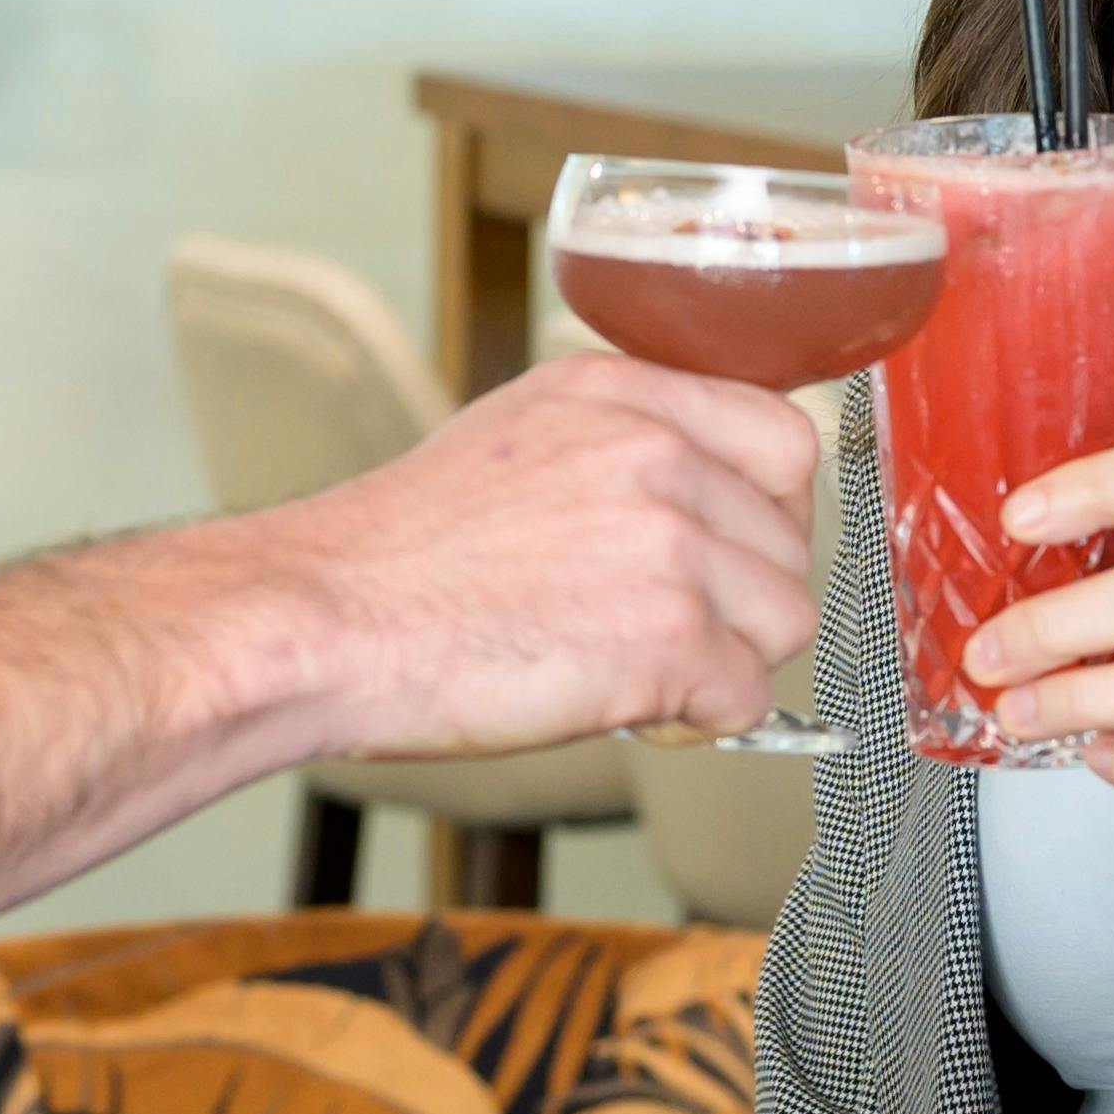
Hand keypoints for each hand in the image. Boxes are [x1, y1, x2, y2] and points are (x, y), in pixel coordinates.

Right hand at [233, 352, 822, 760]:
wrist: (321, 620)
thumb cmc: (396, 556)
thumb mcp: (519, 439)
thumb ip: (623, 449)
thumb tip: (709, 502)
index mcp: (622, 393)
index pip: (782, 437)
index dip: (768, 512)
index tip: (729, 553)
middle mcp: (655, 450)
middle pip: (792, 540)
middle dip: (741, 599)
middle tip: (658, 628)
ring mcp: (667, 539)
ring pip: (784, 618)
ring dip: (725, 660)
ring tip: (633, 667)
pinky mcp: (667, 634)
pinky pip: (747, 695)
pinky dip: (695, 720)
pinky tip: (621, 703)